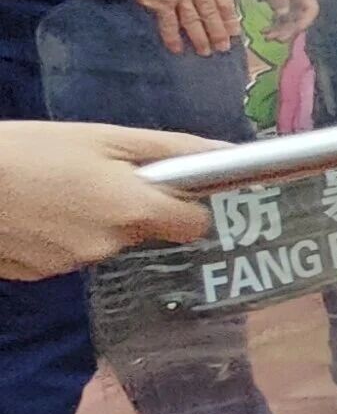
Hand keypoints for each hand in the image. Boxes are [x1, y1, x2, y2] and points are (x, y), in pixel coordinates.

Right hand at [0, 122, 218, 280]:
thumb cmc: (30, 150)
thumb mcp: (103, 139)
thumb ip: (170, 151)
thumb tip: (229, 154)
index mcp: (134, 212)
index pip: (194, 226)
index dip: (186, 205)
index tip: (169, 186)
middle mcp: (109, 246)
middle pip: (144, 230)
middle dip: (132, 206)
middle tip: (94, 174)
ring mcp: (70, 265)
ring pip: (102, 241)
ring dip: (90, 218)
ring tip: (53, 187)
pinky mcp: (37, 274)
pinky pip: (65, 252)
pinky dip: (58, 233)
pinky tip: (33, 209)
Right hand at [134, 0, 240, 55]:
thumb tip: (221, 13)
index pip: (224, 1)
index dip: (230, 19)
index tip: (234, 34)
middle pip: (210, 14)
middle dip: (217, 33)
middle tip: (222, 48)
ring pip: (192, 21)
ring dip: (199, 39)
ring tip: (205, 51)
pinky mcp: (161, 3)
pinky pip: (169, 24)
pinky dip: (173, 38)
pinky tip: (177, 49)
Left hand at [252, 0, 319, 41]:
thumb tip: (282, 13)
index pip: (311, 9)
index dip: (305, 21)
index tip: (295, 30)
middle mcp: (302, 2)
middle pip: (301, 20)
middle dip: (290, 31)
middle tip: (277, 38)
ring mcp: (293, 8)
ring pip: (291, 24)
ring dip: (281, 32)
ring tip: (267, 37)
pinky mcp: (285, 12)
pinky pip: (282, 23)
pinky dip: (274, 29)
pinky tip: (264, 32)